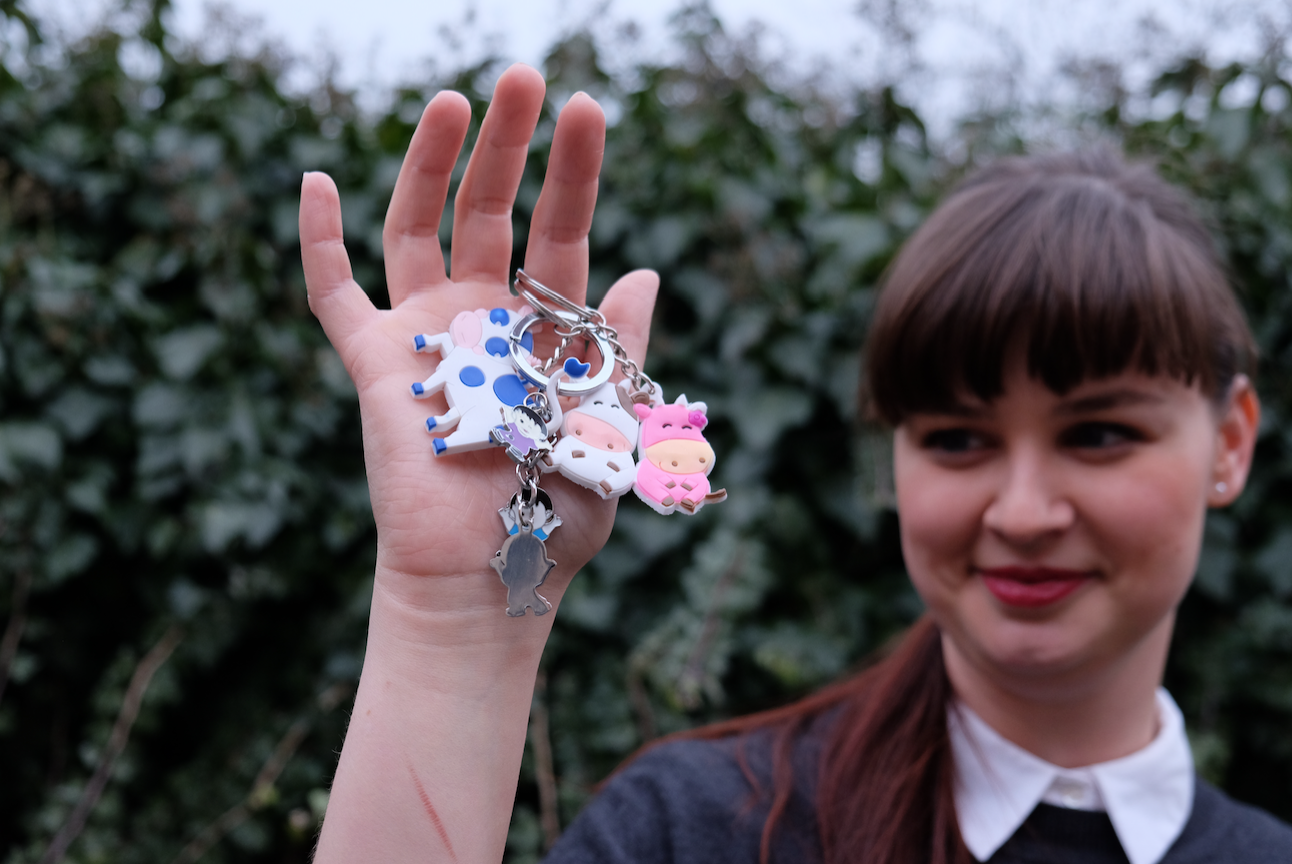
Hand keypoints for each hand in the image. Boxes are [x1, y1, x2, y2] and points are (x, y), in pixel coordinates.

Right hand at [299, 65, 657, 615]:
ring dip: (428, 164)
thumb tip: (646, 270)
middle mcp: (483, 318)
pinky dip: (320, 240)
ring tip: (453, 99)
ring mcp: (426, 335)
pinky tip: (317, 178)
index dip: (574, 172)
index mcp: (544, 329)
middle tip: (525, 76)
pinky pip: (334, 292)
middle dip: (508, 145)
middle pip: (489, 210)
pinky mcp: (373, 363)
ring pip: (417, 228)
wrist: (491, 576)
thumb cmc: (559, 514)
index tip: (588, 109)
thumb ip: (621, 347)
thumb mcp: (612, 422)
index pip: (561, 232)